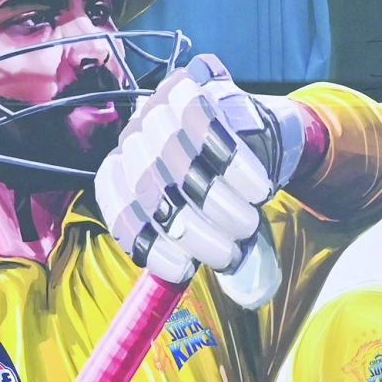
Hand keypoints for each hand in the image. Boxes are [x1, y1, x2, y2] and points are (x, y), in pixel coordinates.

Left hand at [94, 55, 304, 306]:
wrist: (260, 140)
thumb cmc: (231, 194)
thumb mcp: (228, 233)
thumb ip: (236, 261)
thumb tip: (251, 294)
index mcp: (123, 181)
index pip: (121, 214)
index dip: (148, 245)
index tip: (183, 271)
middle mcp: (132, 143)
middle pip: (149, 189)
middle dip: (192, 231)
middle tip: (229, 254)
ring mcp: (156, 110)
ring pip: (177, 159)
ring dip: (216, 202)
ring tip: (247, 224)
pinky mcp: (191, 87)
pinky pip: (207, 127)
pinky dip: (234, 165)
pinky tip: (259, 190)